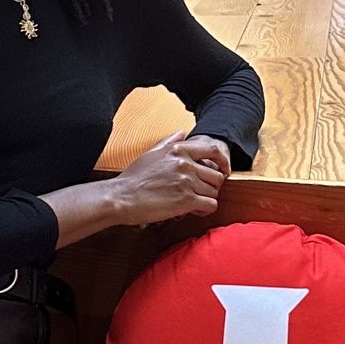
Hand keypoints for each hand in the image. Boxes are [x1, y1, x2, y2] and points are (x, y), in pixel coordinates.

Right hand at [109, 131, 225, 225]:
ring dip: (206, 199)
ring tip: (194, 203)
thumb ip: (169, 142)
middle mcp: (185, 163)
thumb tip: (182, 133)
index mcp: (178, 150)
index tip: (223, 170)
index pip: (212, 150)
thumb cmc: (133, 178)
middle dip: (212, 186)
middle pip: (216, 175)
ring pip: (214, 191)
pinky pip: (210, 205)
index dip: (223, 161)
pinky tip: (194, 210)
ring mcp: (187, 181)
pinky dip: (205, 210)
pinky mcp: (186, 200)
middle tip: (202, 192)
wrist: (121, 197)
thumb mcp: (150, 153)